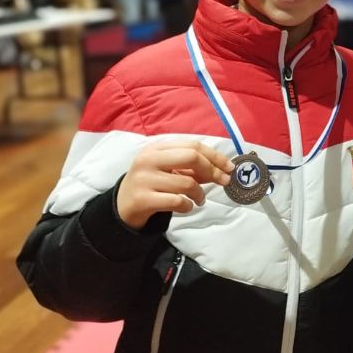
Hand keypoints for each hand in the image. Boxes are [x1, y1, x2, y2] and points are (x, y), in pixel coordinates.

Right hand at [117, 141, 233, 229]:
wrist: (123, 206)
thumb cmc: (152, 184)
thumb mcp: (169, 170)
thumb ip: (192, 168)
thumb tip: (222, 169)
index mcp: (157, 148)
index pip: (193, 145)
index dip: (215, 156)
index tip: (230, 168)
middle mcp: (149, 159)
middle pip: (191, 157)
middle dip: (212, 170)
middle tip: (223, 182)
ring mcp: (144, 178)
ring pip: (187, 182)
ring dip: (200, 194)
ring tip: (199, 199)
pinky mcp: (143, 198)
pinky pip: (177, 201)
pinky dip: (188, 206)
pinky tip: (186, 206)